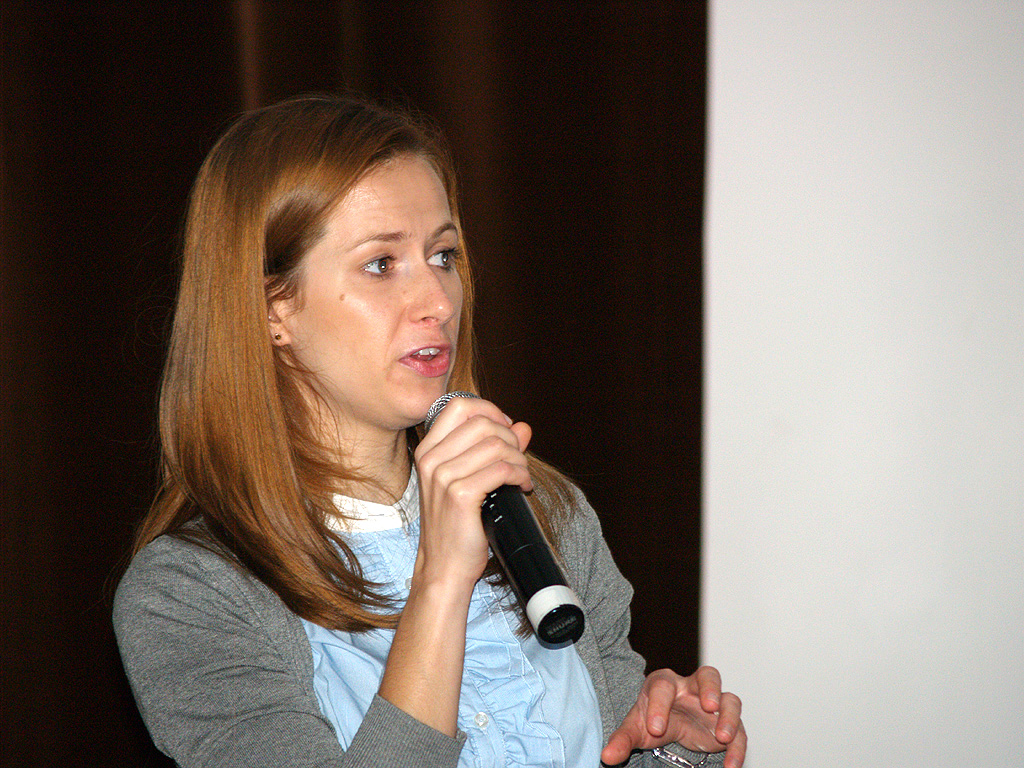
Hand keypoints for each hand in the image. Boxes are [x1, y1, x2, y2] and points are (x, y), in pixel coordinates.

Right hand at [412, 396, 532, 588]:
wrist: (444, 566)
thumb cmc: (457, 525)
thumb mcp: (470, 479)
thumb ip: (495, 449)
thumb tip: (523, 427)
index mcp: (428, 450)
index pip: (460, 406)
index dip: (490, 411)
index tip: (506, 429)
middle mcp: (431, 459)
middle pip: (483, 423)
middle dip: (510, 438)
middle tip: (518, 460)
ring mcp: (443, 477)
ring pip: (497, 445)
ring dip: (519, 459)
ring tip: (521, 476)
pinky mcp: (460, 495)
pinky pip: (503, 469)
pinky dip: (521, 475)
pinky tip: (522, 487)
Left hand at [601, 666, 744, 767]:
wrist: (667, 725)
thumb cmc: (653, 719)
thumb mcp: (636, 729)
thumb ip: (622, 740)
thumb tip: (607, 756)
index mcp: (665, 683)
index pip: (663, 686)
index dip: (660, 705)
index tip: (656, 728)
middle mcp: (692, 688)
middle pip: (707, 675)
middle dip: (710, 688)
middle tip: (708, 706)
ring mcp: (713, 704)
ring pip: (730, 699)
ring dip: (729, 716)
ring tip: (723, 737)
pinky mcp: (726, 724)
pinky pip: (740, 731)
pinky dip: (738, 747)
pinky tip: (731, 765)